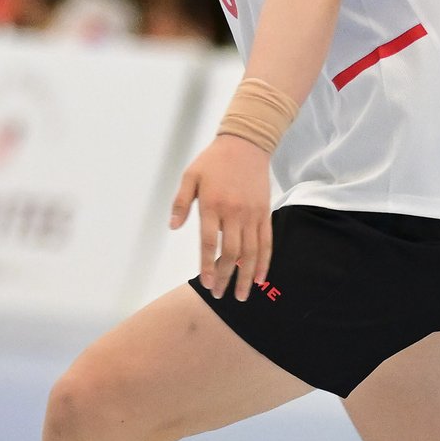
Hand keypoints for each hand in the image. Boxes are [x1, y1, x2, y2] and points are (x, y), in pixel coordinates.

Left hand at [170, 135, 273, 300]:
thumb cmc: (213, 161)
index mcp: (212, 205)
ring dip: (245, 276)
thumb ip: (180, 202)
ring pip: (251, 252)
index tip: (207, 284)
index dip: (207, 266)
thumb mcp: (190, 176)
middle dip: (225, 277)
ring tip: (240, 295)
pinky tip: (259, 277)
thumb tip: (173, 227)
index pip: (209, 242)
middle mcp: (234, 213)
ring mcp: (252, 214)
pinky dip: (264, 261)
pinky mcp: (264, 213)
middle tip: (220, 295)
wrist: (246, 145)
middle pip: (231, 252)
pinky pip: (266, 242)